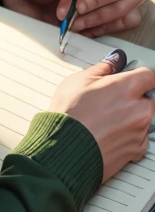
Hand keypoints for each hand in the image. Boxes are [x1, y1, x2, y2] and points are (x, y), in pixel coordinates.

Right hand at [49, 52, 154, 181]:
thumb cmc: (69, 116)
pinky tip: (110, 133)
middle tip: (116, 99)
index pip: (149, 75)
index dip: (140, 75)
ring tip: (107, 119)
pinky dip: (130, 135)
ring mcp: (140, 131)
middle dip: (137, 97)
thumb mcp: (79, 81)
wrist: (64, 150)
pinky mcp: (137, 151)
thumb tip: (114, 60)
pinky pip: (140, 138)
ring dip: (133, 116)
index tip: (133, 77)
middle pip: (150, 98)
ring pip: (145, 118)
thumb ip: (103, 68)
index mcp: (127, 88)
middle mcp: (139, 109)